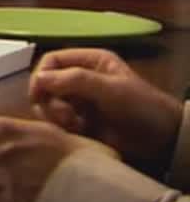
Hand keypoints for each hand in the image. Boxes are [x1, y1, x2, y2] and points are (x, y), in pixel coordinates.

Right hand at [29, 48, 181, 171]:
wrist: (163, 140)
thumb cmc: (141, 107)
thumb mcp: (110, 89)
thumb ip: (75, 80)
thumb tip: (38, 79)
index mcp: (89, 62)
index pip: (51, 61)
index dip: (41, 75)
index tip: (38, 95)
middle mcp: (80, 79)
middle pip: (45, 84)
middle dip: (49, 100)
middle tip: (65, 116)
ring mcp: (79, 101)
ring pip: (48, 104)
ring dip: (55, 115)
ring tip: (75, 125)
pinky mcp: (80, 122)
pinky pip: (57, 122)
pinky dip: (62, 128)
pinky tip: (80, 132)